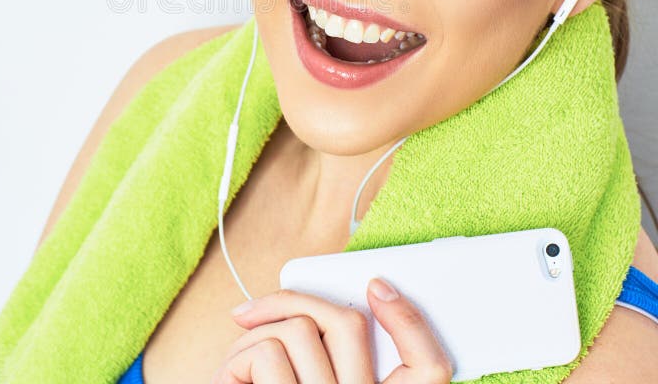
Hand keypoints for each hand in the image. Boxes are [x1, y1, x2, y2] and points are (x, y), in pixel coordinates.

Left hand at [212, 276, 452, 382]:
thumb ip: (337, 363)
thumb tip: (320, 310)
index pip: (429, 368)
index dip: (410, 320)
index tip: (377, 287)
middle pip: (348, 325)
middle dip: (296, 302)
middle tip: (258, 312)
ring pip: (299, 329)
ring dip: (259, 331)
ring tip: (241, 358)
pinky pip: (267, 354)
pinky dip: (240, 355)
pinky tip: (232, 376)